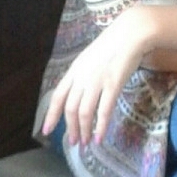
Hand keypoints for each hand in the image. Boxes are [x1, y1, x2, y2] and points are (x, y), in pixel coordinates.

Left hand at [41, 6, 152, 145]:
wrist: (130, 33)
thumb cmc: (113, 44)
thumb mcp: (91, 58)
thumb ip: (84, 74)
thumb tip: (81, 92)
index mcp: (75, 70)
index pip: (58, 96)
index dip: (51, 115)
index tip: (46, 131)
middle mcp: (82, 77)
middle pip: (71, 108)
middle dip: (70, 128)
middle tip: (74, 142)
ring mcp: (97, 81)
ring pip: (84, 112)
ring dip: (84, 130)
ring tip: (85, 143)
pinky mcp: (113, 84)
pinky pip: (104, 111)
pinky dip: (100, 127)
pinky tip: (100, 137)